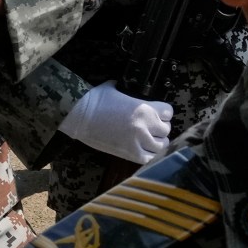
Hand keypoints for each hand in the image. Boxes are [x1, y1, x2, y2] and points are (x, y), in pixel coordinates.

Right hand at [58, 81, 173, 161]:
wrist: (78, 116)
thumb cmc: (95, 99)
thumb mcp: (118, 89)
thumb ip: (132, 93)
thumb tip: (135, 90)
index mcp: (145, 108)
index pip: (169, 112)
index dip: (164, 113)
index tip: (158, 115)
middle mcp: (145, 125)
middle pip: (166, 130)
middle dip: (160, 128)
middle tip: (151, 128)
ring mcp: (138, 141)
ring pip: (162, 145)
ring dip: (157, 142)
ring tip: (149, 140)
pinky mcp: (129, 153)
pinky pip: (149, 158)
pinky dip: (149, 155)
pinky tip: (143, 150)